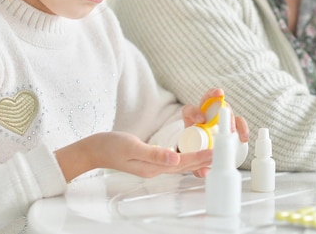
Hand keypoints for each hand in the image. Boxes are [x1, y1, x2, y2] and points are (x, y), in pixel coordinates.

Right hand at [55, 131, 212, 181]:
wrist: (94, 150)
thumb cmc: (110, 146)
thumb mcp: (132, 147)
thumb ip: (154, 154)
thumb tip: (175, 158)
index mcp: (154, 168)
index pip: (183, 164)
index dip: (200, 157)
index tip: (215, 153)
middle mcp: (157, 169)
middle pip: (185, 165)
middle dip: (203, 159)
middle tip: (221, 153)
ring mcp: (154, 166)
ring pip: (181, 163)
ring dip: (197, 158)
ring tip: (213, 153)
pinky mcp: (151, 160)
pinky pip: (174, 160)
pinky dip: (186, 155)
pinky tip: (192, 151)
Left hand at [181, 88, 249, 176]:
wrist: (202, 149)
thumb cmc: (195, 150)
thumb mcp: (191, 157)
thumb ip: (194, 165)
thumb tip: (204, 172)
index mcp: (191, 119)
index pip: (190, 110)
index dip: (195, 112)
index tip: (201, 120)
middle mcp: (205, 113)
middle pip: (208, 100)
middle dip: (214, 100)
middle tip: (221, 114)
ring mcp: (219, 116)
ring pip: (225, 108)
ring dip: (230, 116)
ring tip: (234, 130)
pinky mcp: (231, 122)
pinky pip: (238, 120)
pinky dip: (242, 126)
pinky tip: (244, 136)